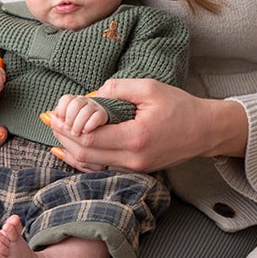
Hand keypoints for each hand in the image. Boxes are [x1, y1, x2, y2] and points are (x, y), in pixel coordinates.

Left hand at [47, 78, 247, 173]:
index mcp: (136, 138)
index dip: (69, 126)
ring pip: (90, 164)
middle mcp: (133, 159)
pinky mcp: (136, 169)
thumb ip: (119, 89)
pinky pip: (101, 167)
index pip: (91, 137)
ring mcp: (134, 168)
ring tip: (57, 130)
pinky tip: (69, 149)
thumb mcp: (151, 88)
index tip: (58, 112)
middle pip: (85, 154)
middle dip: (64, 136)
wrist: (205, 130)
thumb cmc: (180, 106)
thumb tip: (93, 94)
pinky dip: (83, 158)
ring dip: (70, 147)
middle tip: (51, 119)